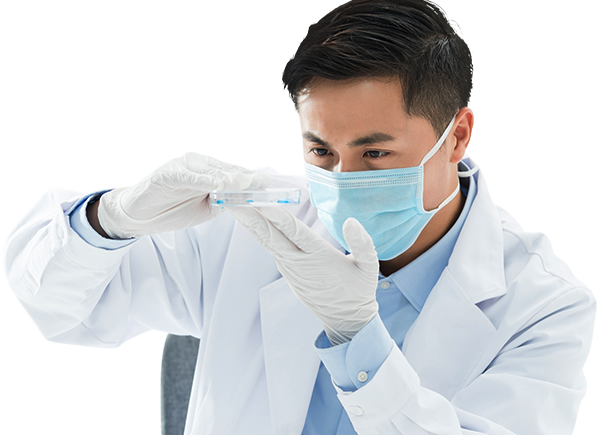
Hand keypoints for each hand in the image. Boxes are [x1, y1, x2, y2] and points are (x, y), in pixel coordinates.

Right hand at [97, 152, 270, 238]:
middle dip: (244, 177)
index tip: (269, 184)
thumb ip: (226, 201)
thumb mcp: (208, 209)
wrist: (142, 216)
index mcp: (211, 171)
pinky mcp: (166, 173)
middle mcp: (199, 164)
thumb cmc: (176, 209)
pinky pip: (187, 177)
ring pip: (209, 170)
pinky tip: (214, 184)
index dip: (252, 178)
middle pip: (226, 169)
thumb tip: (248, 200)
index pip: (236, 173)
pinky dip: (202, 180)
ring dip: (227, 177)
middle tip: (261, 182)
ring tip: (243, 182)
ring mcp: (182, 166)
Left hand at [229, 206, 378, 345]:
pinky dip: (259, 232)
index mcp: (319, 257)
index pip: (294, 232)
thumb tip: (351, 221)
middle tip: (233, 198)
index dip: (276, 216)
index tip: (261, 201)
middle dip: (251, 216)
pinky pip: (270, 247)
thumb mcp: (370, 267)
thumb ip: (363, 244)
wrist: (346, 319)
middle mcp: (299, 262)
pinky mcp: (287, 270)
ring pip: (266, 241)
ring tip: (234, 204)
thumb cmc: (359, 290)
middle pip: (270, 235)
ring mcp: (290, 267)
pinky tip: (250, 219)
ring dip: (250, 222)